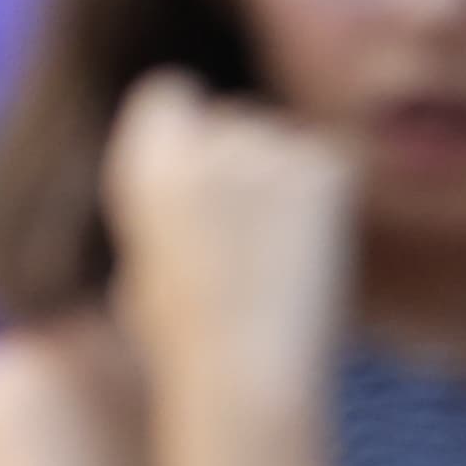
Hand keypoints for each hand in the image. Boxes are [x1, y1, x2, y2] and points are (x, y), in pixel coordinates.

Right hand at [98, 73, 352, 409]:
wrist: (245, 375)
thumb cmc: (180, 334)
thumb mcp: (139, 246)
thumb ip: (164, 190)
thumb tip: (192, 170)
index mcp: (150, 152)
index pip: (170, 90)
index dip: (182, 136)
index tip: (192, 179)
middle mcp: (209, 135)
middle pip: (231, 115)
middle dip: (235, 156)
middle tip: (239, 233)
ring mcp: (273, 148)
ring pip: (280, 139)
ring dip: (279, 175)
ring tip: (274, 249)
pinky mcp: (325, 170)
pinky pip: (327, 158)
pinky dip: (321, 189)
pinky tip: (309, 242)